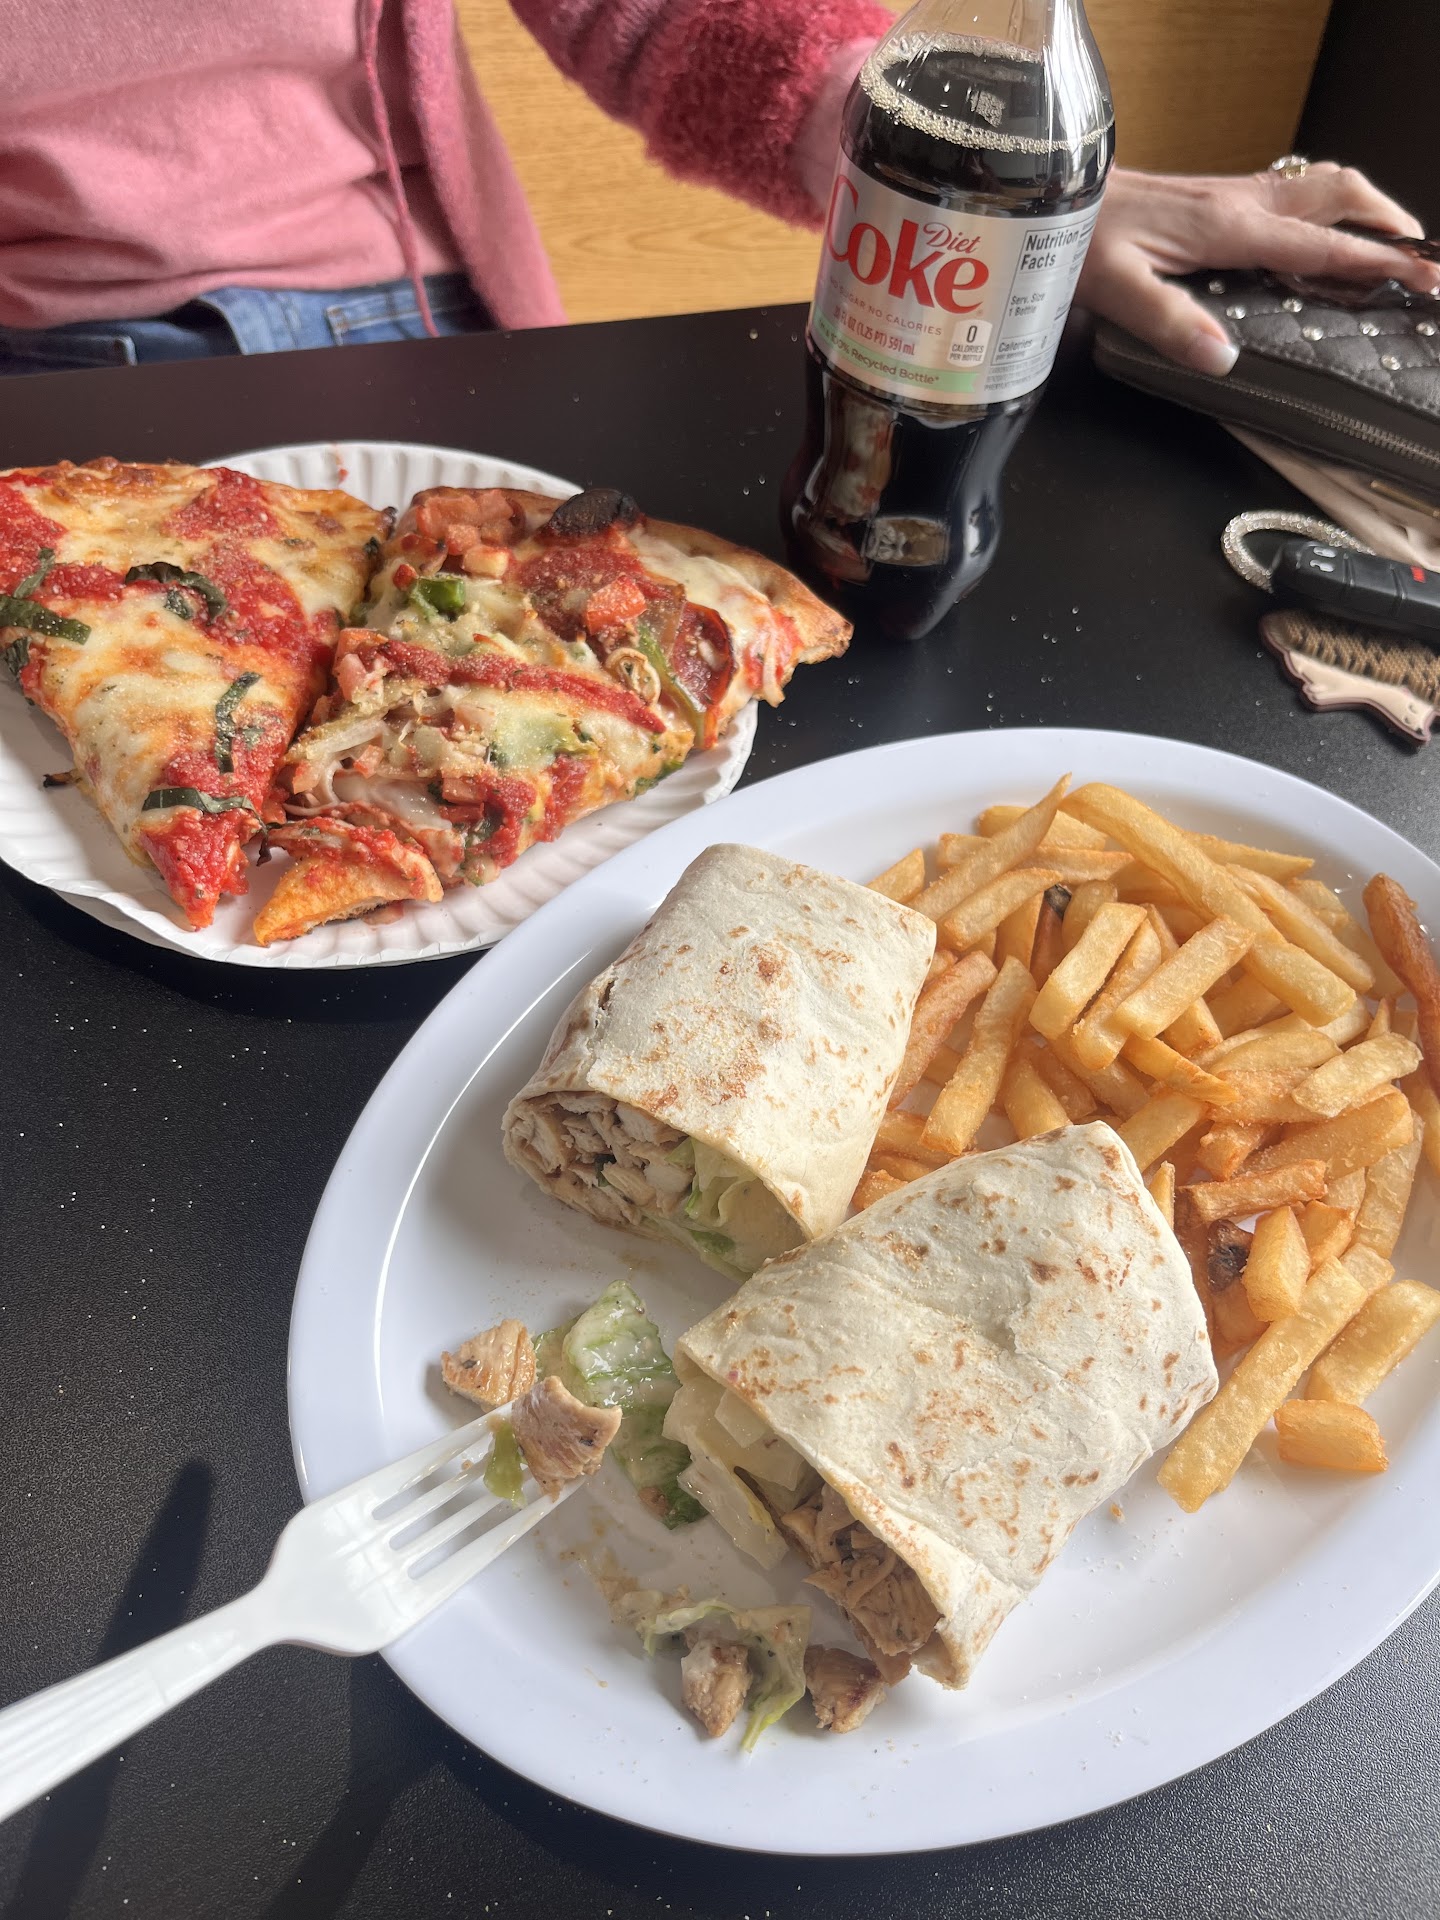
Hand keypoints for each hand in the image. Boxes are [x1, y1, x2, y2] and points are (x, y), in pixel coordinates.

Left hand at [1077, 164, 1439, 374]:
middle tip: (1422, 260)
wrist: (1056, 195)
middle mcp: (1240, 203)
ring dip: (1365, 212)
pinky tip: (1327, 238)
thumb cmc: (1079, 239)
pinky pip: (1294, 197)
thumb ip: (1168, 322)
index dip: (1376, 263)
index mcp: (1227, 227)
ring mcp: (1232, 196)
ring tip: (1393, 246)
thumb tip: (1224, 357)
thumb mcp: (1115, 290)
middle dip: (1389, 224)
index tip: (1420, 279)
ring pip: (1322, 188)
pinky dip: (1330, 213)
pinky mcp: (1218, 197)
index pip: (1322, 244)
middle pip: (1340, 195)